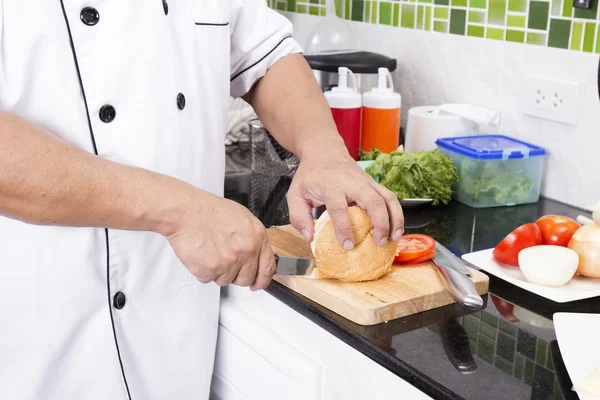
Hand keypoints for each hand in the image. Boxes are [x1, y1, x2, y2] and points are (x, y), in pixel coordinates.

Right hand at [165, 193, 274, 290]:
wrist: (187, 212)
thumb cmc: (210, 212)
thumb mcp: (243, 219)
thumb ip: (255, 239)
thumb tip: (262, 254)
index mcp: (257, 237)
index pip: (268, 267)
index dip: (263, 279)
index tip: (258, 283)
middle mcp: (246, 250)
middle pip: (246, 278)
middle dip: (236, 275)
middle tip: (226, 262)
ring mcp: (229, 262)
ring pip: (226, 280)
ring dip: (218, 271)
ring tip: (211, 251)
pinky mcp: (211, 270)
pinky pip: (209, 279)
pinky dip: (203, 270)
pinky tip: (203, 254)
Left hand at [287, 150, 404, 248]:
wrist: (324, 151)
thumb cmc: (311, 175)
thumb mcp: (295, 193)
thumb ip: (298, 217)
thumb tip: (310, 237)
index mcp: (331, 185)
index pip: (339, 208)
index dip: (344, 228)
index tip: (348, 245)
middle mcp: (353, 182)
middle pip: (373, 201)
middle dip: (380, 223)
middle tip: (379, 243)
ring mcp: (366, 182)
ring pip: (388, 198)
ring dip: (395, 219)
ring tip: (394, 238)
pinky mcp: (374, 184)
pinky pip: (390, 197)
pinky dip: (397, 213)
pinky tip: (396, 229)